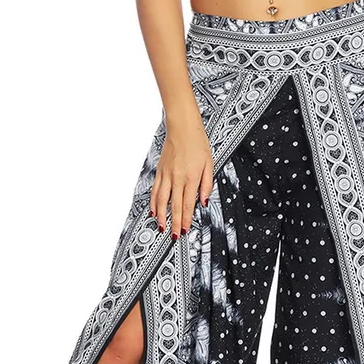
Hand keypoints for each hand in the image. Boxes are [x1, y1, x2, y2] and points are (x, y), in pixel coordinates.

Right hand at [149, 113, 213, 239]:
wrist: (182, 127)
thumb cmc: (198, 144)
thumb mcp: (210, 164)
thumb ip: (207, 185)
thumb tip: (203, 202)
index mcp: (191, 178)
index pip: (187, 204)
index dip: (185, 220)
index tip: (184, 230)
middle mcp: (177, 178)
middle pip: (174, 206)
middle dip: (174, 223)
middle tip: (173, 236)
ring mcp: (167, 175)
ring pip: (162, 200)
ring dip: (161, 216)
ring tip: (161, 227)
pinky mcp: (160, 171)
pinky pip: (155, 190)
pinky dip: (154, 202)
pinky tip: (153, 211)